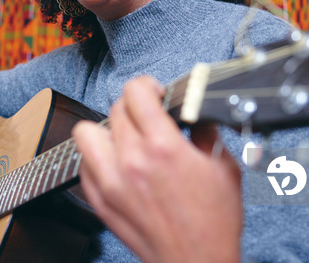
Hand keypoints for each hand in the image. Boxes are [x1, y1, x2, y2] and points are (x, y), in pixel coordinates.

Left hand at [72, 76, 241, 262]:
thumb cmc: (213, 222)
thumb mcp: (224, 167)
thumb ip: (205, 132)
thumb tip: (194, 112)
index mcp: (163, 147)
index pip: (135, 92)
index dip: (147, 86)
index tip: (155, 93)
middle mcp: (132, 160)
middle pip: (115, 109)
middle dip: (133, 107)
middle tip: (147, 118)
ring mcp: (111, 182)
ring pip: (86, 132)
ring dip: (106, 130)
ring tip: (125, 138)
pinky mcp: (100, 201)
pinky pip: (84, 164)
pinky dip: (98, 158)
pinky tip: (117, 164)